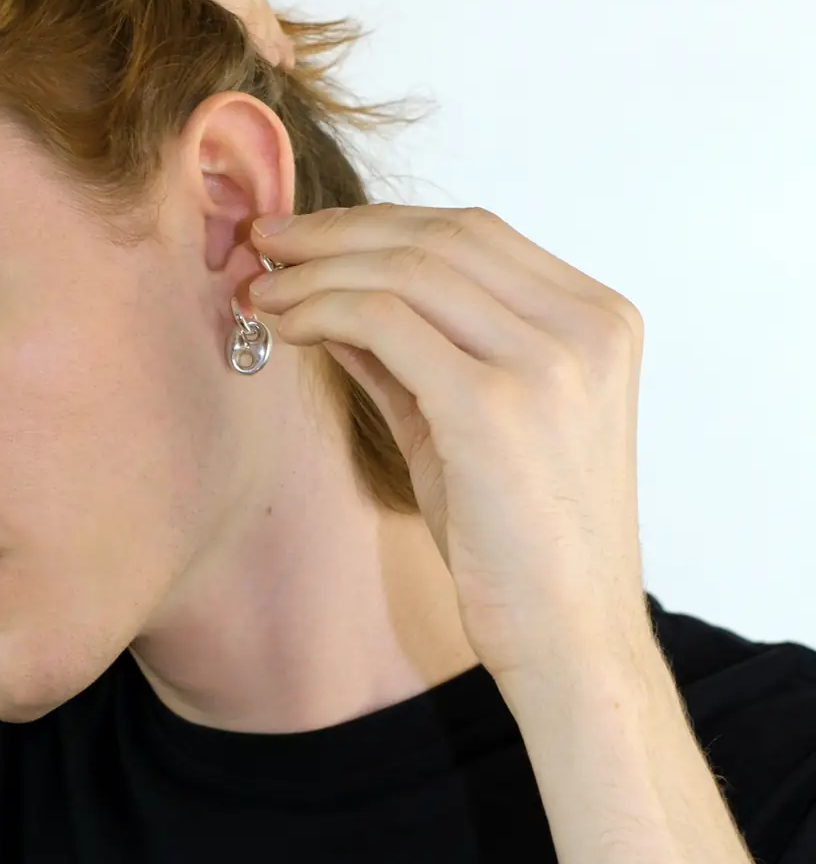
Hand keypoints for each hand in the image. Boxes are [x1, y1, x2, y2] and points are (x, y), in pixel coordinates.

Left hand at [247, 204, 651, 690]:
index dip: (378, 222)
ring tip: (262, 288)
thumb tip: (327, 291)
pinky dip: (321, 309)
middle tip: (266, 240)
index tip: (307, 235)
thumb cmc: (519, 544)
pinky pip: (383, 319)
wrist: (569, 642)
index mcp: (600, 319)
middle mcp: (586, 326)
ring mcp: (549, 361)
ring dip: (317, 269)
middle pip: (440, 234)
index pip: (473, 232)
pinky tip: (284, 327)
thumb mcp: (467, 423)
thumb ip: (412, 351)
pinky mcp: (496, 405)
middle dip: (337, 231)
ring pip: (405, 268)